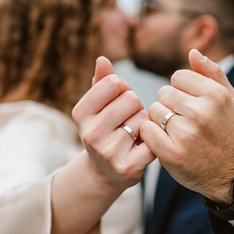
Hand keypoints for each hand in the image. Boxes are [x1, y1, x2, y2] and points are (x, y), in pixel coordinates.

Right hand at [72, 57, 154, 193]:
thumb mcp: (97, 106)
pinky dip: (152, 139)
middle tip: (127, 120)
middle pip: (131, 99)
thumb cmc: (105, 130)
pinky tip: (142, 146)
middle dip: (134, 107)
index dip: (123, 88)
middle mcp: (91, 133)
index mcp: (80, 113)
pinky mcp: (128, 167)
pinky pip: (153, 138)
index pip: (114, 82)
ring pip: (144, 119)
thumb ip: (101, 81)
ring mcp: (109, 152)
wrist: (105, 174)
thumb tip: (102, 59)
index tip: (119, 100)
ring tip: (133, 134)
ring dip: (144, 123)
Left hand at [140, 49, 233, 203]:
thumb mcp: (228, 99)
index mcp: (215, 95)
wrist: (227, 173)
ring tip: (176, 131)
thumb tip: (192, 51)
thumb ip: (211, 72)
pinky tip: (164, 141)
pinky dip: (150, 135)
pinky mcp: (171, 153)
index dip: (181, 89)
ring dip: (159, 120)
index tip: (190, 104)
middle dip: (169, 104)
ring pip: (154, 110)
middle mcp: (201, 113)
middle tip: (183, 120)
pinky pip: (146, 130)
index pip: (178, 76)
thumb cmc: (224, 131)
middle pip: (163, 92)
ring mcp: (186, 134)